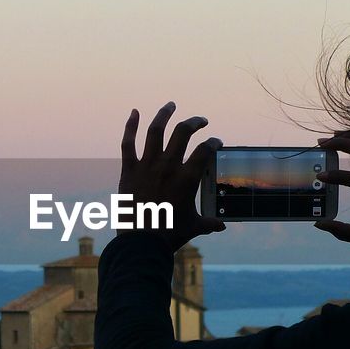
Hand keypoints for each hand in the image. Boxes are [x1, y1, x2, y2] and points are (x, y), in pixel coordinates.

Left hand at [118, 102, 224, 251]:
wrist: (141, 243)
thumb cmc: (170, 235)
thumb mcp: (193, 227)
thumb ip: (209, 223)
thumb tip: (222, 227)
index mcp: (187, 178)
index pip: (205, 150)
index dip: (213, 142)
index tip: (216, 141)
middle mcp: (168, 166)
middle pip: (183, 133)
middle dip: (195, 122)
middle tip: (201, 120)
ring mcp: (147, 166)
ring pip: (156, 130)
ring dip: (164, 114)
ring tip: (171, 105)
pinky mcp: (128, 170)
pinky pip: (127, 143)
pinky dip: (130, 126)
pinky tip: (134, 112)